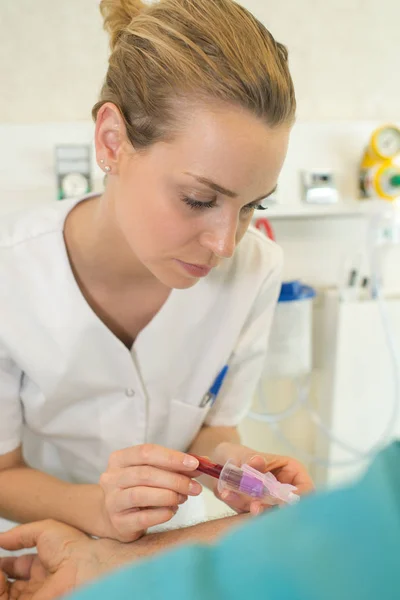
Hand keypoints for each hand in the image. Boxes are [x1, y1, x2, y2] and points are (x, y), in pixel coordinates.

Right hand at [0, 520, 115, 599]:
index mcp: (45, 565)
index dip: (5, 562)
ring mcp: (36, 596)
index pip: (18, 566)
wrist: (83, 568)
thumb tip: (1, 537)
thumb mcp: (44, 531)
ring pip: (6, 594)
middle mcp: (39, 583)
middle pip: (10, 583)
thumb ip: (20, 534)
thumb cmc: (71, 547)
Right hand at [98, 444, 201, 541]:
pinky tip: (172, 511)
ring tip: (183, 498)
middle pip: (146, 474)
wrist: (116, 517)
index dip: (172, 457)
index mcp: (120, 459)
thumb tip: (204, 462)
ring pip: (142, 494)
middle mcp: (111, 478)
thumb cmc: (140, 488)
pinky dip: (162, 513)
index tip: (195, 464)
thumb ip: (176, 466)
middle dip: (175, 479)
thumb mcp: (154, 472)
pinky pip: (142, 517)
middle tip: (195, 487)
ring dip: (169, 496)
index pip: (147, 452)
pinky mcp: (118, 522)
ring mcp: (112, 500)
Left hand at [211, 442, 313, 515]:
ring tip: (230, 494)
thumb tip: (258, 461)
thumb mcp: (241, 453)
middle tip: (254, 508)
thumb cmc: (235, 454)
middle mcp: (284, 490)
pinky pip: (250, 516)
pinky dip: (237, 507)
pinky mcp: (255, 513)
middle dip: (271, 509)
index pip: (306, 490)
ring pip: (269, 514)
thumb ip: (249, 459)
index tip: (282, 504)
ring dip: (250, 508)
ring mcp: (270, 504)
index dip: (298, 500)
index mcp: (291, 471)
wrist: (216, 466)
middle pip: (290, 508)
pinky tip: (226, 493)